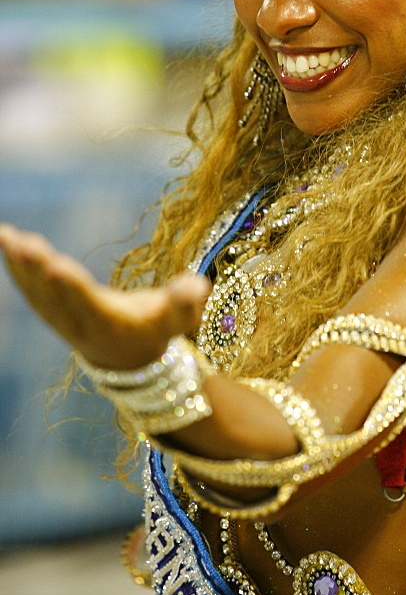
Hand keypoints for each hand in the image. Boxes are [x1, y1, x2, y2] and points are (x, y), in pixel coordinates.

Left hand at [0, 223, 209, 369]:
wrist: (128, 359)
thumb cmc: (156, 330)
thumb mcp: (178, 320)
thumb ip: (187, 303)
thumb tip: (197, 285)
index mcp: (111, 326)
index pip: (89, 306)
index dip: (73, 288)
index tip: (56, 266)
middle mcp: (80, 327)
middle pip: (55, 300)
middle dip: (39, 273)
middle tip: (28, 245)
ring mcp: (59, 322)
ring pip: (36, 295)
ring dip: (20, 267)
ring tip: (9, 236)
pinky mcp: (49, 311)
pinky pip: (28, 289)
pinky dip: (15, 266)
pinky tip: (6, 238)